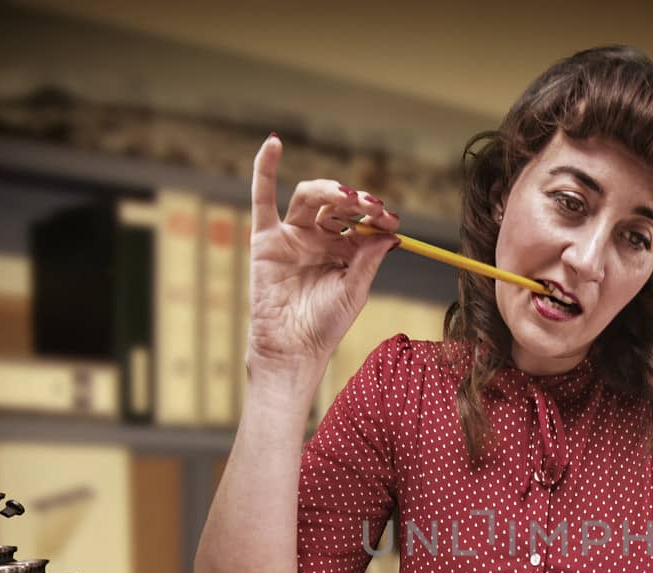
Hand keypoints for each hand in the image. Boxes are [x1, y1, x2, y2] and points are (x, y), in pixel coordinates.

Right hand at [245, 136, 401, 383]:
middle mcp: (318, 238)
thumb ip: (368, 259)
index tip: (391, 219)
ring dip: (328, 191)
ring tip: (345, 197)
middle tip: (371, 207)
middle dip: (355, 202)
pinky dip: (265, 168)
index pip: (360, 220)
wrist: (292, 350)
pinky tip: (273, 143)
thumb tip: (390, 232)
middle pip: (336, 205)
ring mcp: (292, 236)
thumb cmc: (325, 326)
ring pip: (309, 198)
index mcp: (344, 250)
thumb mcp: (354, 291)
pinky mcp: (265, 239)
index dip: (376, 215)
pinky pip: (262, 198)